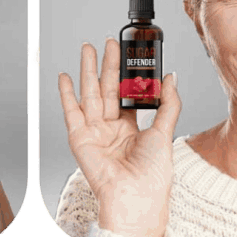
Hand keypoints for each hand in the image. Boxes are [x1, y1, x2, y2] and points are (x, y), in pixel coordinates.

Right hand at [57, 39, 179, 236]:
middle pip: (108, 89)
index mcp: (132, 128)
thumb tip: (171, 77)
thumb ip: (168, 103)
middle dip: (107, 65)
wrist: (135, 195)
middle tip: (109, 42)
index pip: (127, 94)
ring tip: (88, 48)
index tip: (129, 54)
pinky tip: (66, 76)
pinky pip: (71, 112)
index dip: (127, 74)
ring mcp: (94, 132)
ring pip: (90, 94)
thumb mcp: (164, 131)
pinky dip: (67, 94)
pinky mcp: (80, 138)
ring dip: (88, 70)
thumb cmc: (152, 173)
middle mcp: (111, 129)